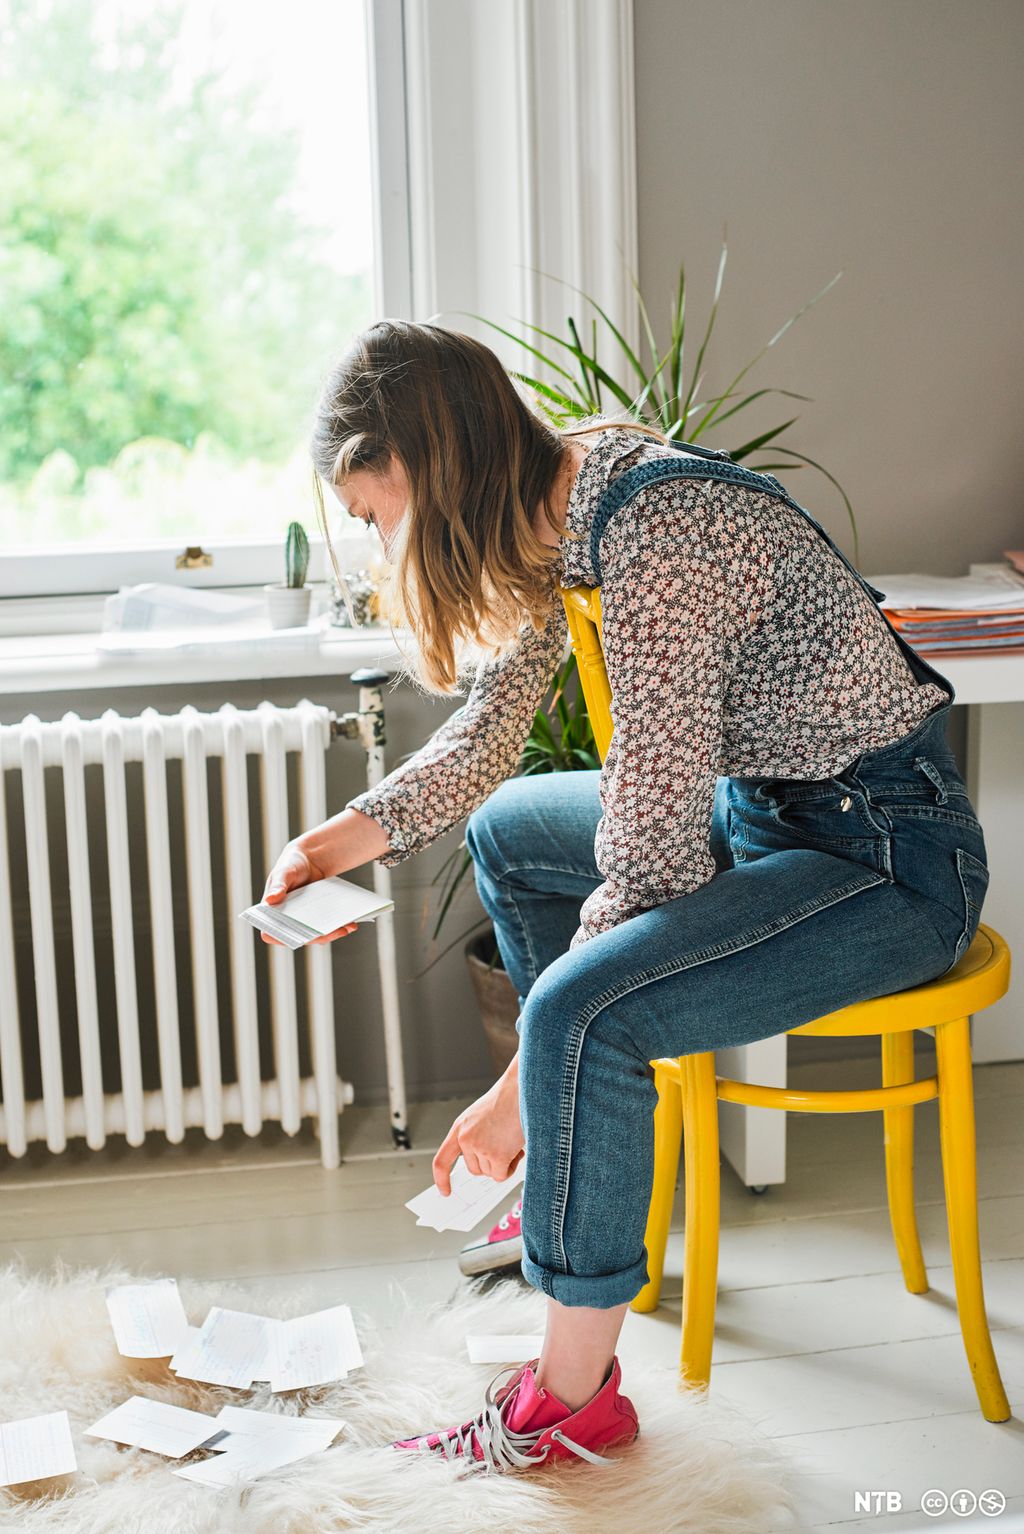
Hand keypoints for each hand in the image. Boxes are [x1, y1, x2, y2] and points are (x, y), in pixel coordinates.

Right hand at [260, 837, 358, 946]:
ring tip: (349, 927)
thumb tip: (270, 900)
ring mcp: (300, 923)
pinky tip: (350, 923)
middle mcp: (284, 921)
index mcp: (269, 913)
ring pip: (314, 936)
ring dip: (332, 934)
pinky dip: (337, 927)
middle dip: (318, 937)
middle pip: (298, 937)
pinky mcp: (314, 920)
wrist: (309, 861)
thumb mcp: (284, 872)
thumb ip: (278, 885)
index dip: (283, 938)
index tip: (301, 938)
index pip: (271, 933)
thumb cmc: (291, 865)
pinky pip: (324, 928)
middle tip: (336, 931)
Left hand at [433, 1058, 523, 1194]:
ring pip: (490, 1173)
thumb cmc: (505, 1101)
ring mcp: (480, 1148)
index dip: (442, 1179)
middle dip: (490, 1163)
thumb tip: (483, 1164)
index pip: (441, 1161)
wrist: (520, 1089)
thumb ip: (475, 1137)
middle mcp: (465, 1139)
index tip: (445, 1192)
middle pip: (474, 1170)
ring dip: (503, 1163)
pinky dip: (510, 1168)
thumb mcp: (480, 1117)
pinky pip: (501, 1175)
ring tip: (511, 1143)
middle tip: (504, 1147)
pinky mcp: (497, 1155)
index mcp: (459, 1129)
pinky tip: (516, 1151)